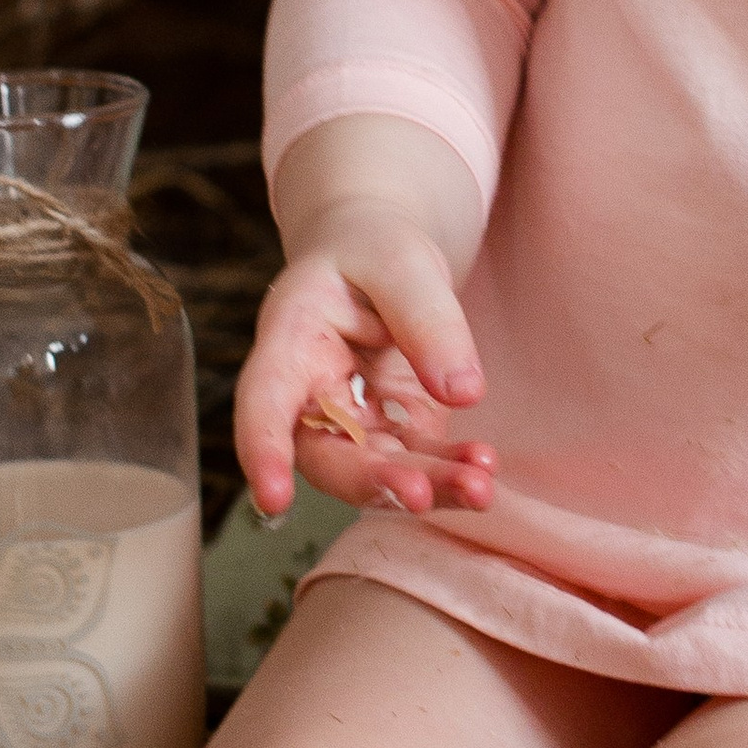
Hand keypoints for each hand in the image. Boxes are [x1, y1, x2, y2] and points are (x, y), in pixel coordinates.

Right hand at [234, 190, 494, 521]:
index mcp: (292, 338)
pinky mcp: (392, 426)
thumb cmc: (373, 247)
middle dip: (371, 482)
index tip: (273, 500)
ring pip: (377, 468)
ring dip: (426, 485)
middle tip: (420, 496)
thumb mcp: (401, 263)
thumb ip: (427, 319)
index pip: (265, 399)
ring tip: (479, 488)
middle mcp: (310, 391)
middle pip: (326, 453)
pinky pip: (416, 458)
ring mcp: (352, 416)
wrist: (378, 252)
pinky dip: (450, 468)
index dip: (263, 448)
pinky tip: (483, 465)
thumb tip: (463, 393)